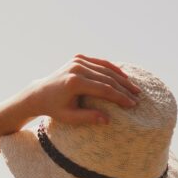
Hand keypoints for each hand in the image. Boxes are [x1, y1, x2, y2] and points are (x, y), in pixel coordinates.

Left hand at [23, 54, 141, 125]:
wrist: (40, 93)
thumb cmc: (55, 109)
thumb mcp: (70, 117)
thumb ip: (88, 117)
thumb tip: (107, 120)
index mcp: (74, 82)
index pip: (103, 89)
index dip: (119, 97)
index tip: (132, 104)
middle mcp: (76, 68)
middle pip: (107, 78)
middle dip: (124, 89)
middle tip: (137, 97)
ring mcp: (77, 60)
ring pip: (105, 69)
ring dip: (122, 79)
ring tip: (134, 88)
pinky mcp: (78, 57)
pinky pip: (100, 63)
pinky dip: (112, 69)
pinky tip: (124, 77)